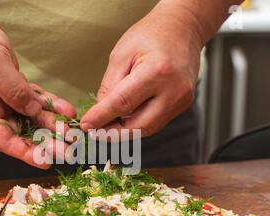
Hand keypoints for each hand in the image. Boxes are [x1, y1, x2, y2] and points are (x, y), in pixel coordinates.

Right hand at [0, 5, 75, 167]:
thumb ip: (14, 92)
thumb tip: (33, 111)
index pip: (2, 139)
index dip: (23, 152)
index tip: (44, 161)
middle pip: (19, 131)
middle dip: (44, 141)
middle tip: (67, 150)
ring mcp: (2, 99)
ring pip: (30, 116)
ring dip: (51, 123)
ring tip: (71, 130)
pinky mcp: (12, 87)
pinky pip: (34, 99)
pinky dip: (49, 104)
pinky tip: (66, 110)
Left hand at [80, 7, 202, 137]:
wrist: (183, 28)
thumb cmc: (151, 35)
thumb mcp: (121, 54)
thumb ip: (109, 85)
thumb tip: (100, 112)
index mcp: (157, 71)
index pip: (123, 103)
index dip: (101, 117)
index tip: (86, 125)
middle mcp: (173, 90)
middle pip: (138, 125)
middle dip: (113, 132)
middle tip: (95, 131)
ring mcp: (181, 99)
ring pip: (147, 128)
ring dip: (125, 130)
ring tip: (108, 123)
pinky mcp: (183, 104)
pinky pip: (156, 122)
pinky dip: (138, 122)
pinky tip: (126, 116)